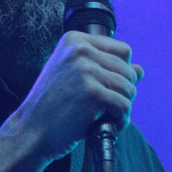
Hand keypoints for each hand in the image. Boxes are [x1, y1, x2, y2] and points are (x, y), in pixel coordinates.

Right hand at [18, 30, 143, 160]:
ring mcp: (86, 71)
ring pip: (129, 88)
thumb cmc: (52, 105)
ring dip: (123, 106)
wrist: (31, 131)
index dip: (122, 71)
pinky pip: (124, 106)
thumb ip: (103, 66)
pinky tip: (108, 124)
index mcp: (75, 40)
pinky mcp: (93, 94)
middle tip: (106, 106)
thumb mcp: (73, 75)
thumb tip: (140, 70)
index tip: (107, 86)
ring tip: (106, 116)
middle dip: (123, 91)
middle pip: (128, 69)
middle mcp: (80, 50)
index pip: (122, 50)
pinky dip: (121, 119)